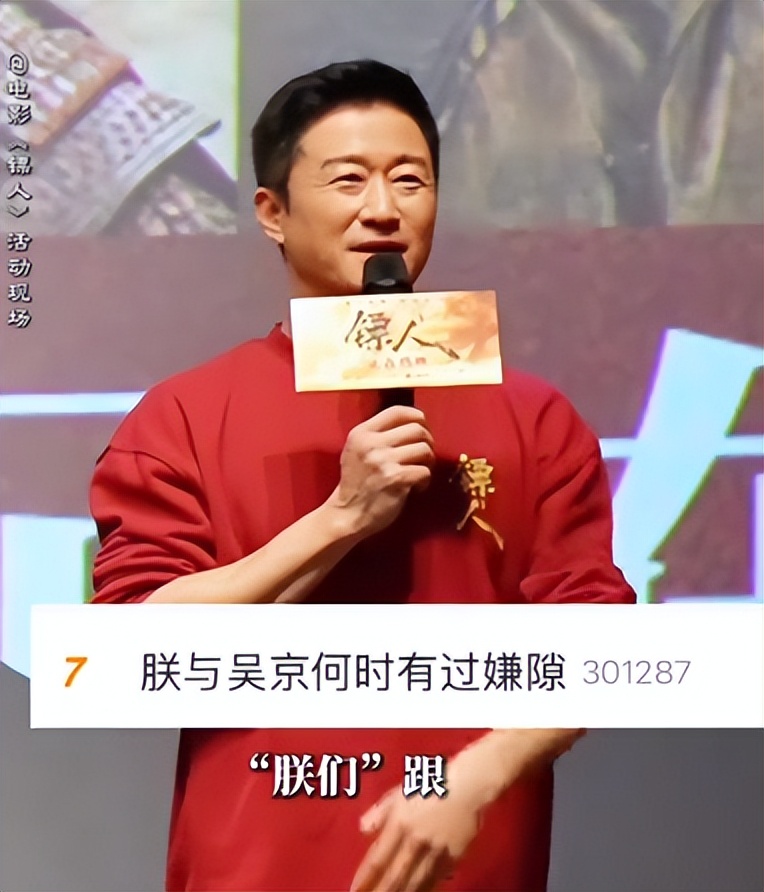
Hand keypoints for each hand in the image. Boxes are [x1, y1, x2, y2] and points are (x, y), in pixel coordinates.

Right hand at [328, 406, 433, 538]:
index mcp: (362, 433)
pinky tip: (417, 488)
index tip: (423, 429)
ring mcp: (383, 461)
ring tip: (419, 472)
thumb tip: (415, 424)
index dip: (417, 417)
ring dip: (428, 462)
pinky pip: (425, 471)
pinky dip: (425, 480)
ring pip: (425, 449)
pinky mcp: (395, 479)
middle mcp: (372, 443)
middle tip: (424, 456)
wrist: (346, 515)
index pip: (398, 411)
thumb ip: (378, 435)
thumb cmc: (356, 483)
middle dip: (428, 442)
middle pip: (417, 429)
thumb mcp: (357, 450)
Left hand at [349, 786, 480, 891]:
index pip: (378, 858)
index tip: (353, 891)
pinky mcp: (453, 858)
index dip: (364, 878)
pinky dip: (424, 890)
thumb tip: (362, 830)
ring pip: (415, 882)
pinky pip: (436, 880)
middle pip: (395, 876)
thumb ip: (379, 812)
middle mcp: (416, 841)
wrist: (467, 786)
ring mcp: (435, 852)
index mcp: (400, 823)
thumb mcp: (398, 793)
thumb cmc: (429, 785)